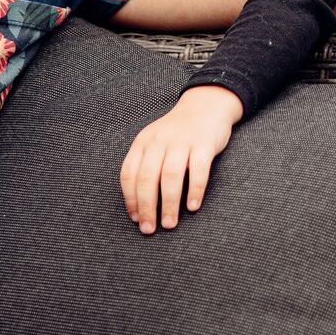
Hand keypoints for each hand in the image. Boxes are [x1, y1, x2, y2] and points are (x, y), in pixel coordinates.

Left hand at [119, 85, 240, 233]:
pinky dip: (195, 190)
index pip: (129, 174)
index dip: (131, 199)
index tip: (136, 218)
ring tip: (170, 223)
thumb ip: (146, 166)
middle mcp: (159, 141)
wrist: (205, 105)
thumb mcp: (155, 143)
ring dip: (169, 203)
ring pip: (170, 176)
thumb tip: (140, 206)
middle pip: (148, 178)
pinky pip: (198, 169)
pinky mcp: (204, 143)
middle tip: (150, 229)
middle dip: (147, 207)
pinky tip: (193, 206)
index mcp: (143, 143)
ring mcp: (182, 141)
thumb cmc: (177, 133)